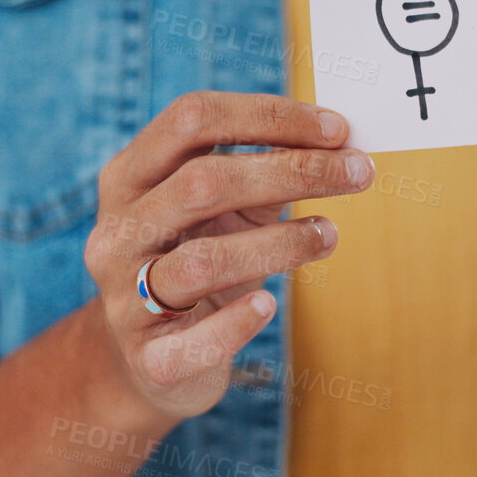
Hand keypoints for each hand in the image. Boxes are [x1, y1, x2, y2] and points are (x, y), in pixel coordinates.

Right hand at [84, 91, 373, 419]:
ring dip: (279, 244)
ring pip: (203, 261)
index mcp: (129, 177)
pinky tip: (268, 306)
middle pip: (202, 183)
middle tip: (357, 173)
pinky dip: (238, 323)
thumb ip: (266, 175)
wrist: (151, 360)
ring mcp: (125, 298)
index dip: (268, 116)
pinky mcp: (150, 359)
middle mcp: (118, 232)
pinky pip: (196, 341)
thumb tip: (341, 144)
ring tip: (329, 235)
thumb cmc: (198, 265)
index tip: (337, 129)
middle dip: (291, 171)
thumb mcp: (223, 213)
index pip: (192, 119)